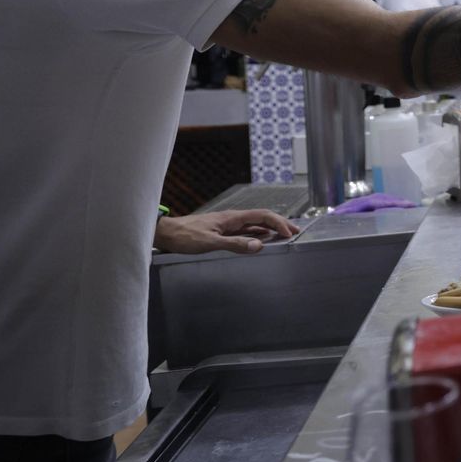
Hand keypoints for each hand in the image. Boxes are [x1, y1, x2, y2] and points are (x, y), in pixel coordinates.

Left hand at [154, 209, 298, 254]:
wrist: (166, 234)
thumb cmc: (185, 236)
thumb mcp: (211, 242)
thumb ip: (235, 244)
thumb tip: (259, 245)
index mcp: (232, 218)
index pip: (263, 216)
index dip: (279, 223)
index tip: (290, 233)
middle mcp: (232, 219)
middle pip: (262, 218)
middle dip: (280, 224)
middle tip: (294, 232)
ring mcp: (227, 224)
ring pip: (255, 224)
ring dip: (270, 229)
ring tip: (282, 236)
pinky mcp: (222, 231)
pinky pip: (246, 230)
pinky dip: (258, 234)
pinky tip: (260, 240)